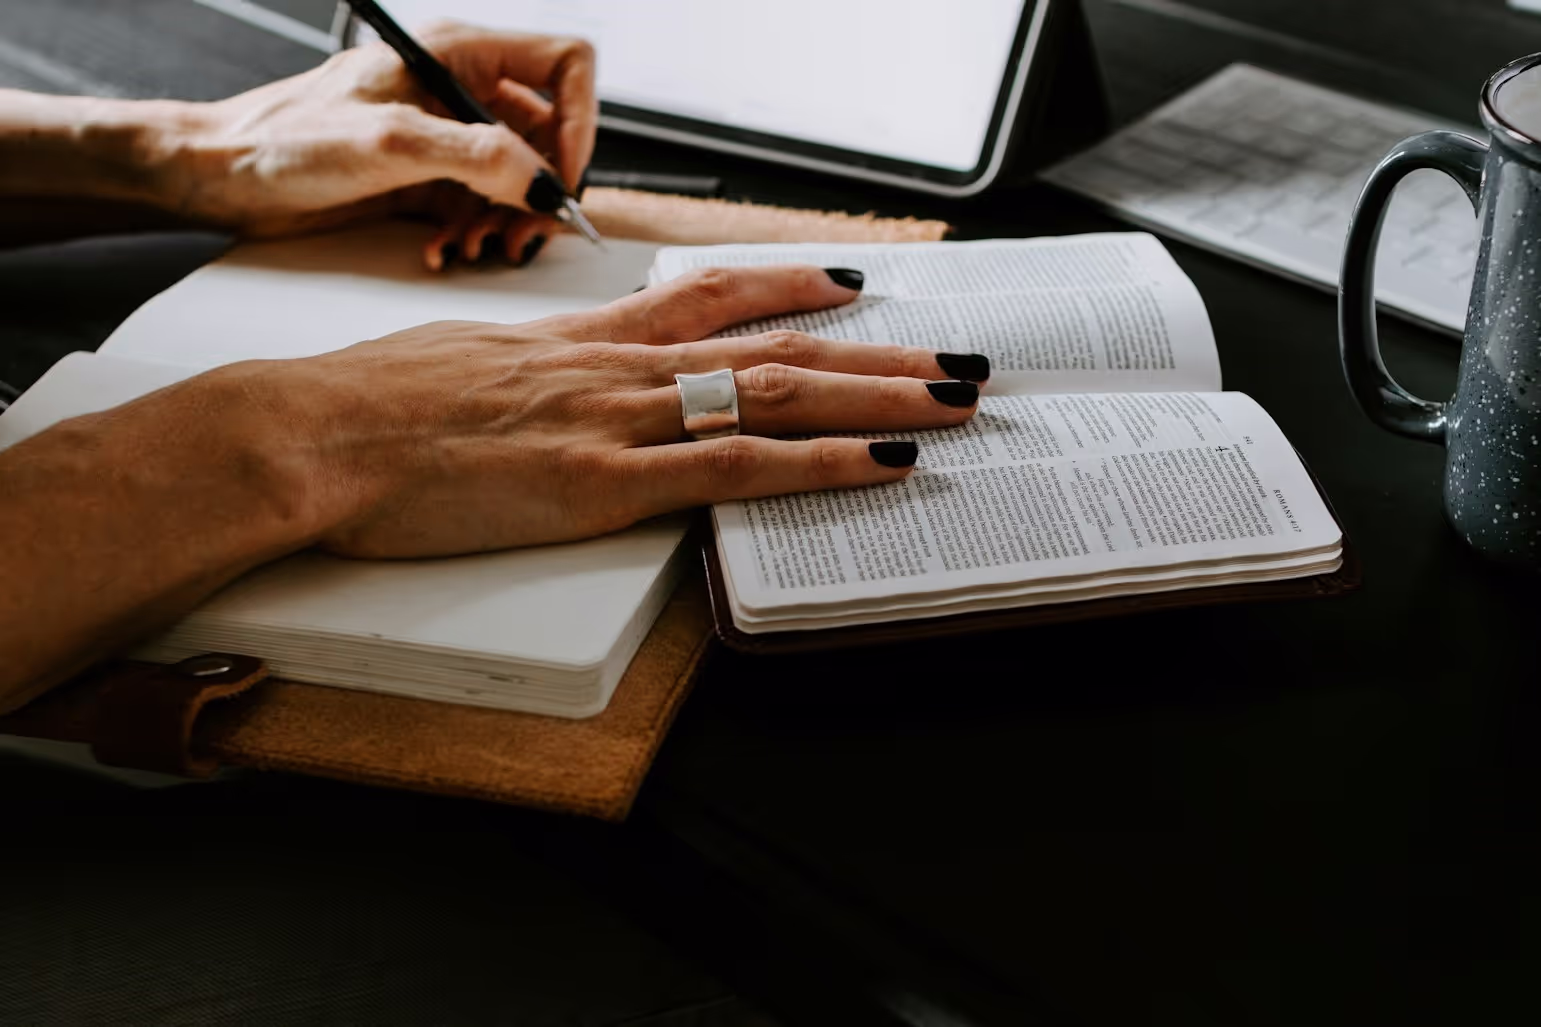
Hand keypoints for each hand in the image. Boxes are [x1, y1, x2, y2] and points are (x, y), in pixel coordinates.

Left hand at [157, 20, 594, 268]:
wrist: (221, 174)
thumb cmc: (284, 138)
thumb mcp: (390, 143)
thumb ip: (476, 157)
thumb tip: (541, 181)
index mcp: (458, 54)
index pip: (564, 66)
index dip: (581, 122)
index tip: (562, 177)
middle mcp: (460, 89)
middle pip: (550, 134)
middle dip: (543, 189)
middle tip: (524, 232)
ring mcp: (446, 134)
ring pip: (520, 178)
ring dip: (507, 221)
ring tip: (475, 246)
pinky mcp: (429, 175)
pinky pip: (481, 206)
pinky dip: (472, 233)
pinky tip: (441, 249)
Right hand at [227, 265, 988, 557]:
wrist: (312, 433)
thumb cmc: (368, 403)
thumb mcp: (460, 362)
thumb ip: (524, 372)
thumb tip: (544, 386)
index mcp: (580, 341)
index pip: (707, 299)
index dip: (788, 288)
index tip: (847, 287)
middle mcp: (616, 368)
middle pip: (772, 346)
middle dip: (874, 352)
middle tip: (951, 353)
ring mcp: (617, 422)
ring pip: (777, 397)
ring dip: (879, 397)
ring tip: (956, 401)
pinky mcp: (602, 485)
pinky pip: (735, 469)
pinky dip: (820, 465)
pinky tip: (883, 464)